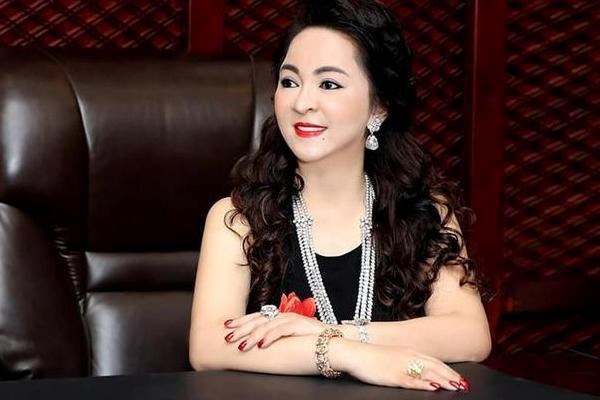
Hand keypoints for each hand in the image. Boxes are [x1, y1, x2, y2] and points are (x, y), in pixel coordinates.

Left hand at [224, 312, 325, 350]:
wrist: (334, 339)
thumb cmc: (310, 340)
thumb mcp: (289, 337)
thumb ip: (275, 336)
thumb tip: (258, 343)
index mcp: (279, 316)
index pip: (256, 316)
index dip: (241, 321)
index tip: (227, 326)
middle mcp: (283, 315)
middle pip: (258, 320)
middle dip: (241, 329)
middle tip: (227, 337)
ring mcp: (291, 319)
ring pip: (267, 326)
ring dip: (252, 336)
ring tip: (241, 346)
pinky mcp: (300, 326)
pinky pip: (281, 331)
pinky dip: (270, 338)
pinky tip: (261, 345)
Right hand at [341, 343, 468, 390]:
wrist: (354, 352)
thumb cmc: (371, 356)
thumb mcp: (392, 356)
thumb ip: (406, 362)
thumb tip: (418, 372)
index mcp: (408, 352)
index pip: (434, 362)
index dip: (448, 370)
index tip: (460, 378)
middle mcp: (408, 357)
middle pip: (434, 367)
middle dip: (451, 376)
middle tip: (464, 385)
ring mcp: (401, 366)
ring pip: (427, 373)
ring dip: (443, 380)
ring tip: (455, 387)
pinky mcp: (393, 375)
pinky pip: (412, 381)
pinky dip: (424, 384)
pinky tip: (433, 388)